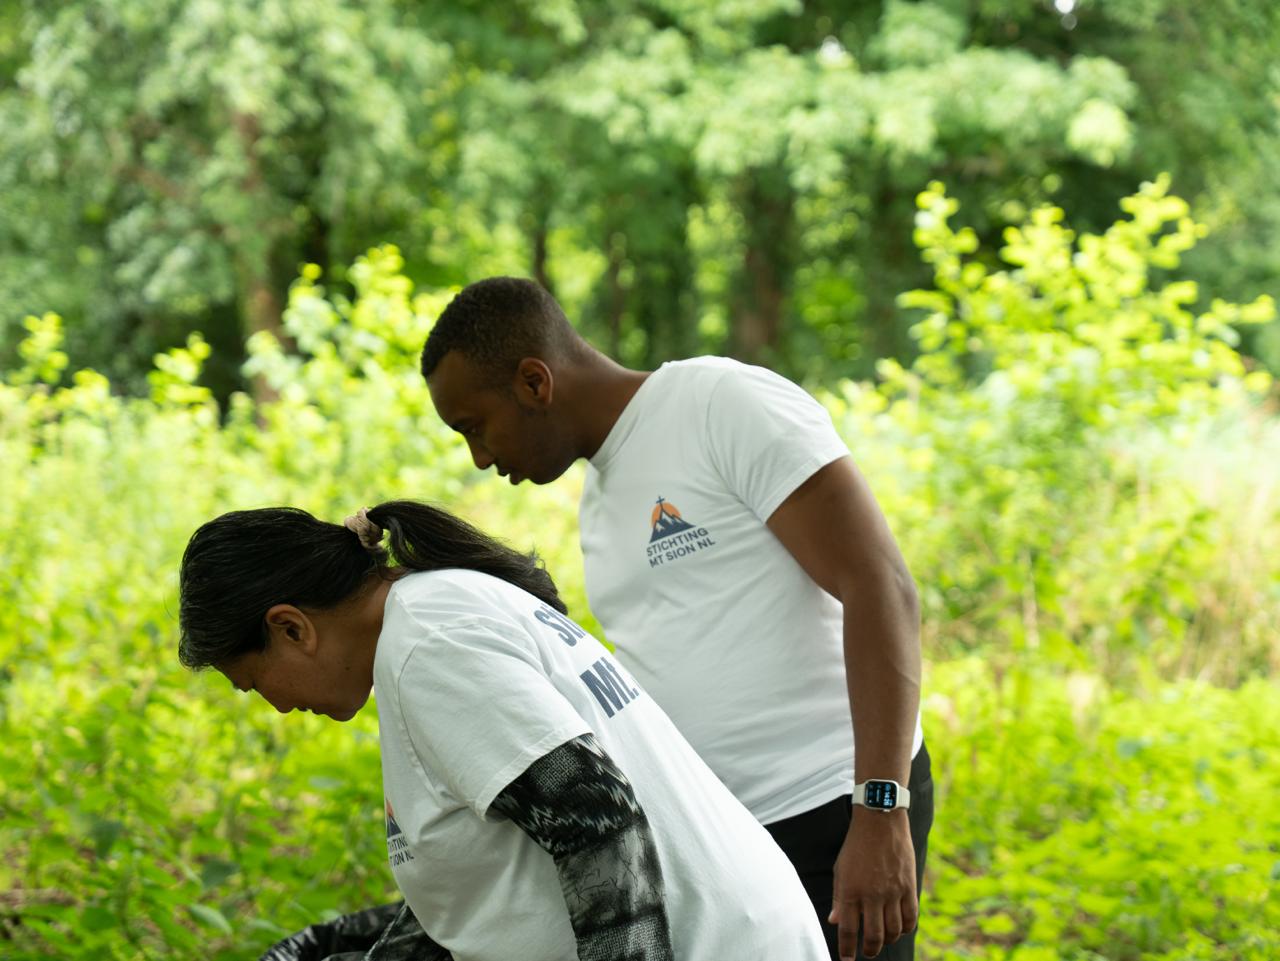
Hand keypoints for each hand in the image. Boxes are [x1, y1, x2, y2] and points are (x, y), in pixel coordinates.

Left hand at [828, 808, 916, 959]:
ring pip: (894, 931)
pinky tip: (900, 929)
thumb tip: (835, 921)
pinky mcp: (909, 886)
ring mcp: (892, 892)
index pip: (849, 930)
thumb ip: (840, 897)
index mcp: (851, 890)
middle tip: (868, 952)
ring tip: (883, 940)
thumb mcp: (840, 869)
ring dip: (888, 941)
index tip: (847, 960)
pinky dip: (905, 929)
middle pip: (874, 936)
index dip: (847, 949)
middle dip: (870, 950)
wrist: (880, 820)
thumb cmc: (856, 845)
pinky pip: (911, 917)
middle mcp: (872, 894)